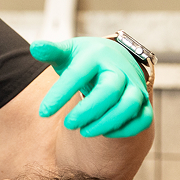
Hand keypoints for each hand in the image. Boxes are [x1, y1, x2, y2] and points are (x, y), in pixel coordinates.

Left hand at [30, 37, 152, 137]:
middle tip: (68, 125)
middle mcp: (119, 69)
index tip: (43, 113)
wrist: (114, 58)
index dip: (60, 94)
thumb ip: (51, 51)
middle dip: (88, 111)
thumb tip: (35, 46)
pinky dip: (127, 129)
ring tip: (85, 132)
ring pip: (130, 105)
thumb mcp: (67, 51)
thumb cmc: (84, 59)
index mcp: (95, 55)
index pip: (77, 74)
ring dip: (107, 123)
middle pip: (109, 91)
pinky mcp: (144, 100)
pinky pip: (144, 118)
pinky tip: (105, 133)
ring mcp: (135, 85)